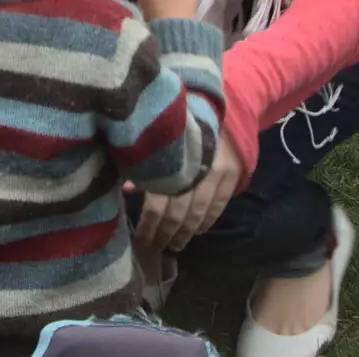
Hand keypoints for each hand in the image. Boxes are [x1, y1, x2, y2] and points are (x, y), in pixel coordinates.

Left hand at [133, 137, 244, 251]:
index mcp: (169, 161)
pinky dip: (206, 222)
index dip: (149, 226)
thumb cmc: (174, 127)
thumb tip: (126, 189)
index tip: (140, 238)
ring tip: (174, 246)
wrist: (213, 111)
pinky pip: (218, 207)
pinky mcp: (231, 175)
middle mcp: (194, 170)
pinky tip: (196, 232)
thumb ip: (142, 164)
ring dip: (185, 234)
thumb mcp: (155, 141)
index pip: (157, 204)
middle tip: (156, 247)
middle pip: (177, 213)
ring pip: (198, 214)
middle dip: (165, 234)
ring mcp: (216, 174)